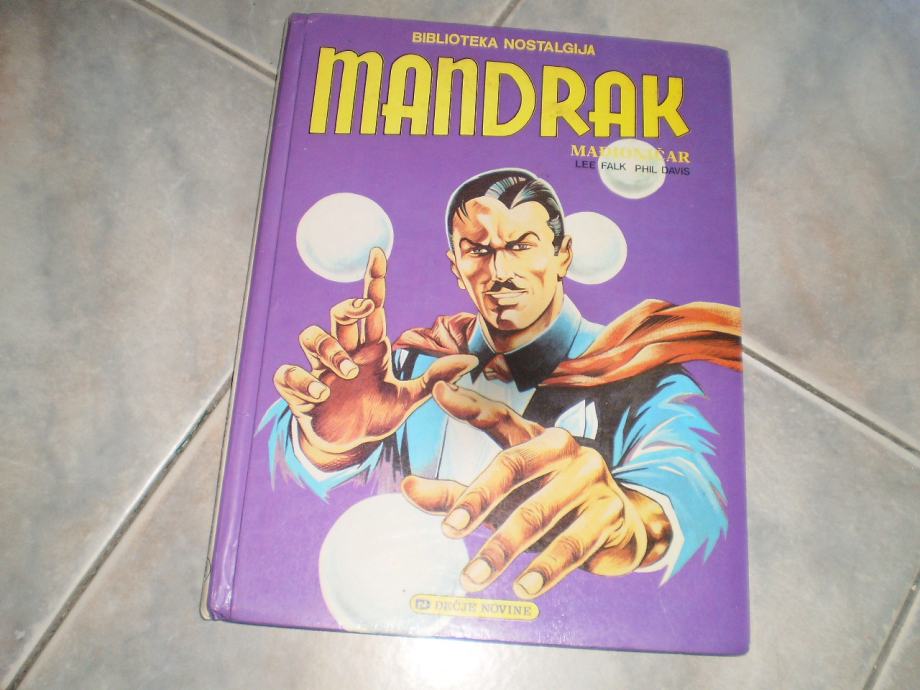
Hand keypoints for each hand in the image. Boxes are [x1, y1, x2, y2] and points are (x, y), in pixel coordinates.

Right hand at [273, 248, 477, 470]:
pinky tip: (320, 393)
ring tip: (349, 372)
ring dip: (329, 348)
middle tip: (364, 310)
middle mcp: (345, 353)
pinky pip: (288, 375)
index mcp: (371, 349)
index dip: (373, 279)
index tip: (378, 253)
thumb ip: (435, 378)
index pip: (372, 307)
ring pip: (311, 337)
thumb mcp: (409, 398)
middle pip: (340, 314)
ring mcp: (321, 370)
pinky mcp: (302, 393)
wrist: (349, 445)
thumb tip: (471, 360)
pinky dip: (301, 380)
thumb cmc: (376, 414)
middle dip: (349, 307)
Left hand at [402, 383, 671, 598]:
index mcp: (541, 435)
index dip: (469, 406)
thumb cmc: (551, 500)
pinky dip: (546, 570)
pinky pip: (573, 546)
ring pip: (538, 515)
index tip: (438, 393)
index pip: (499, 417)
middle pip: (513, 467)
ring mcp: (592, 481)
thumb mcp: (507, 494)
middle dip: (477, 501)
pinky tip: (523, 588)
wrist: (624, 523)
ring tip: (471, 578)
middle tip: (447, 532)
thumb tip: (406, 487)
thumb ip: (457, 490)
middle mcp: (568, 450)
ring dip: (502, 550)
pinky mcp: (609, 517)